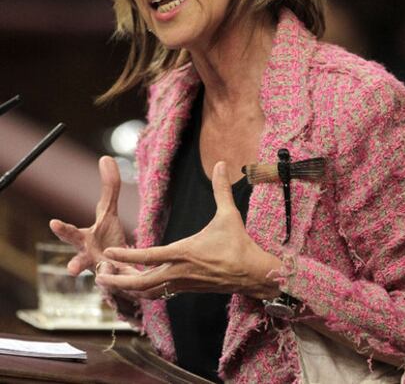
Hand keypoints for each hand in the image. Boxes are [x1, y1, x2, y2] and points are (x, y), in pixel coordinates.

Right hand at [49, 156, 125, 275]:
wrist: (118, 266)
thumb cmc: (107, 238)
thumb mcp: (109, 211)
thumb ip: (109, 188)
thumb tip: (105, 157)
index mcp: (85, 240)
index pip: (71, 234)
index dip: (62, 229)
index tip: (53, 223)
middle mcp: (90, 259)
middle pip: (80, 261)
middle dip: (76, 264)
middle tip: (71, 269)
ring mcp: (103, 274)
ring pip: (102, 278)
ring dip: (104, 277)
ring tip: (107, 278)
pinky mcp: (119, 285)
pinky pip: (121, 286)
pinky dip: (123, 285)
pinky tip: (130, 283)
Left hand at [96, 161, 280, 299]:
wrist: (253, 275)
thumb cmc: (239, 244)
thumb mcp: (229, 215)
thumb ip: (221, 189)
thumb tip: (222, 163)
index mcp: (185, 253)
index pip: (149, 256)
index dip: (127, 254)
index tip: (107, 252)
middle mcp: (180, 271)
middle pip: (142, 282)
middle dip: (118, 281)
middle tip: (97, 277)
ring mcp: (182, 283)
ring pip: (148, 292)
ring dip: (128, 288)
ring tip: (110, 281)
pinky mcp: (186, 289)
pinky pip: (159, 293)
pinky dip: (143, 291)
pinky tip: (135, 285)